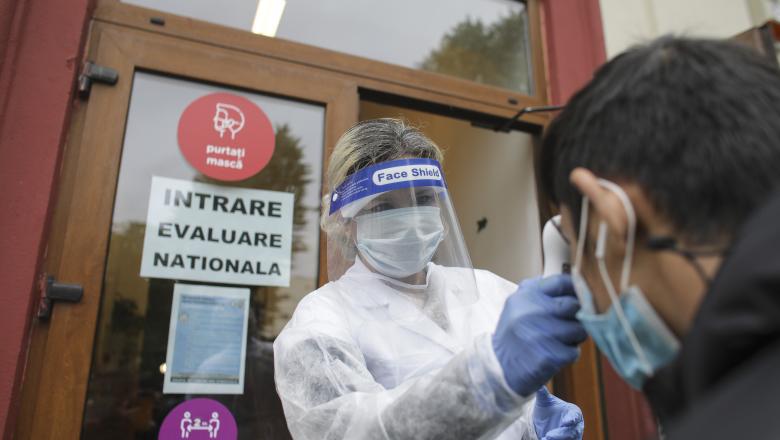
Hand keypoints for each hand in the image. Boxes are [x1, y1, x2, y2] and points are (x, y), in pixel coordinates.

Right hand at [492, 275, 586, 395]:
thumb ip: (542, 292)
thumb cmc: (515, 333)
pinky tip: (552, 354)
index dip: (576, 289)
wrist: (498, 366)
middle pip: (575, 306)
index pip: (562, 282)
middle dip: (577, 315)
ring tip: (557, 340)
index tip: (578, 297)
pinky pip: (574, 351)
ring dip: (574, 337)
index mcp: (527, 295)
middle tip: (568, 323)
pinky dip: (567, 354)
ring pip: (579, 330)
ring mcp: (542, 334)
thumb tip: (574, 282)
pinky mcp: (549, 356)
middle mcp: (533, 312)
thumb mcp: (519, 305)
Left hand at [533, 387, 583, 439]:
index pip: (575, 416)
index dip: (571, 419)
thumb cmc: (547, 408)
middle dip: (560, 435)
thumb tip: (537, 384)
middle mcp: (576, 426)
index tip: (566, 422)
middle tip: (548, 436)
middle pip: (571, 432)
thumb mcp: (544, 401)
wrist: (543, 422)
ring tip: (544, 439)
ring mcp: (573, 436)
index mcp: (573, 412)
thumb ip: (542, 393)